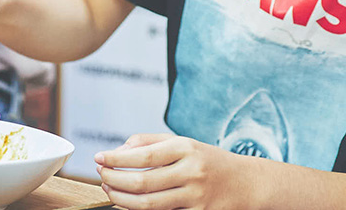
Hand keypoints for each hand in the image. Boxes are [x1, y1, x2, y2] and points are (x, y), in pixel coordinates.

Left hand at [95, 134, 255, 209]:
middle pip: (142, 183)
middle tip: (101, 177)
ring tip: (110, 190)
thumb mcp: (182, 143)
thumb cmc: (207, 160)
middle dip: (115, 181)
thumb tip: (118, 151)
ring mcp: (196, 196)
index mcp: (186, 148)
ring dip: (122, 200)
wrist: (246, 183)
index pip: (143, 156)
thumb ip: (149, 142)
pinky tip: (130, 205)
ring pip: (149, 205)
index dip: (116, 159)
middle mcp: (191, 172)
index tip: (98, 158)